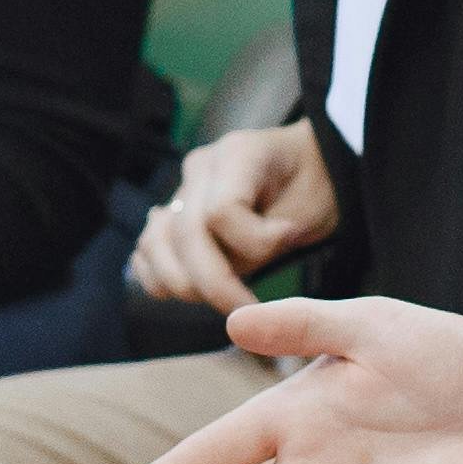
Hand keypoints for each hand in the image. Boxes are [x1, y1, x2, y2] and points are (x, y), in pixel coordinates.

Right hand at [130, 123, 335, 311]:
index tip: (286, 241)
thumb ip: (271, 237)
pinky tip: (191, 289)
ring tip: (223, 298)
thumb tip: (237, 263)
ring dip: (184, 284)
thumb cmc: (314, 186)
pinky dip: (159, 276)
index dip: (253, 241)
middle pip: (184, 234)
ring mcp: (181, 190)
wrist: (310, 169)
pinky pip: (147, 250)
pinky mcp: (172, 214)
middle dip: (215, 283)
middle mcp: (200, 169)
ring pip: (154, 245)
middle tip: (249, 309)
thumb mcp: (310, 207)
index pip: (220, 211)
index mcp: (237, 154)